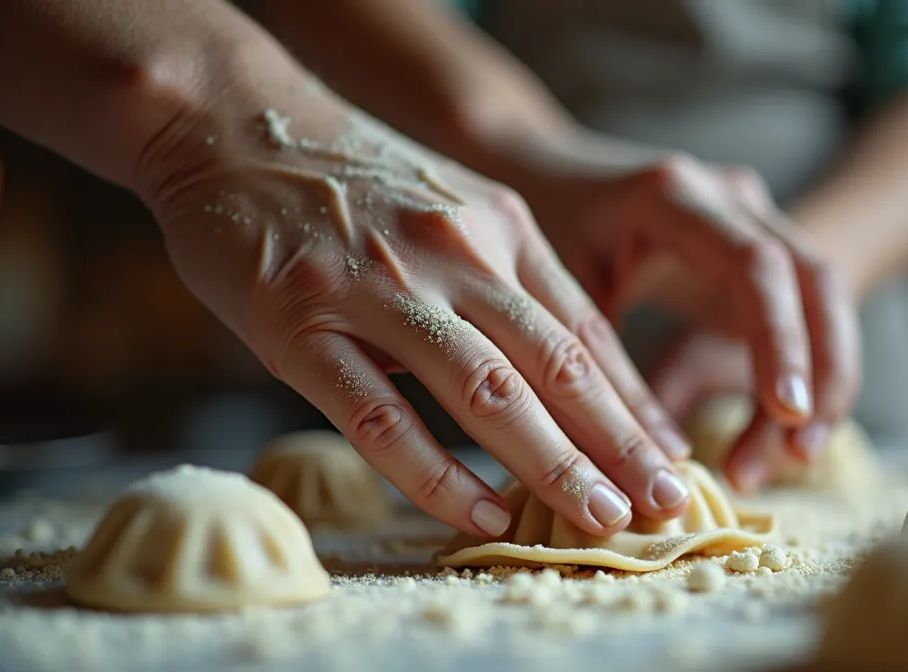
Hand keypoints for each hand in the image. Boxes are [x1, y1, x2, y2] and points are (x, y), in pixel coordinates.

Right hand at [140, 97, 694, 538]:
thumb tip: (575, 371)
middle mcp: (455, 255)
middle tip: (668, 503)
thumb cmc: (353, 179)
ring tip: (603, 519)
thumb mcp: (455, 208)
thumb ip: (511, 281)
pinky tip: (480, 514)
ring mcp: (380, 291)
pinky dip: (436, 474)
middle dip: (621, 442)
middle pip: (557, 363)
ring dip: (553, 462)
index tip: (676, 456)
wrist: (231, 122)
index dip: (637, 400)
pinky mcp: (303, 327)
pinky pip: (381, 418)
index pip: (585, 330)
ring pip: (488, 391)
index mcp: (499, 228)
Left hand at [516, 137, 860, 491]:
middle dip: (822, 369)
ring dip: (826, 381)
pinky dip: (809, 377)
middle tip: (800, 449)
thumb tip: (639, 461)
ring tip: (795, 458)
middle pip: (816, 280)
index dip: (778, 338)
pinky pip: (812, 318)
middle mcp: (732, 199)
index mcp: (675, 197)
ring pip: (827, 302)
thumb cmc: (557, 237)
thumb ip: (600, 362)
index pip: (755, 264)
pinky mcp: (771, 260)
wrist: (558, 177)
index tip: (785, 409)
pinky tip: (786, 439)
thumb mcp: (563, 293)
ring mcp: (759, 223)